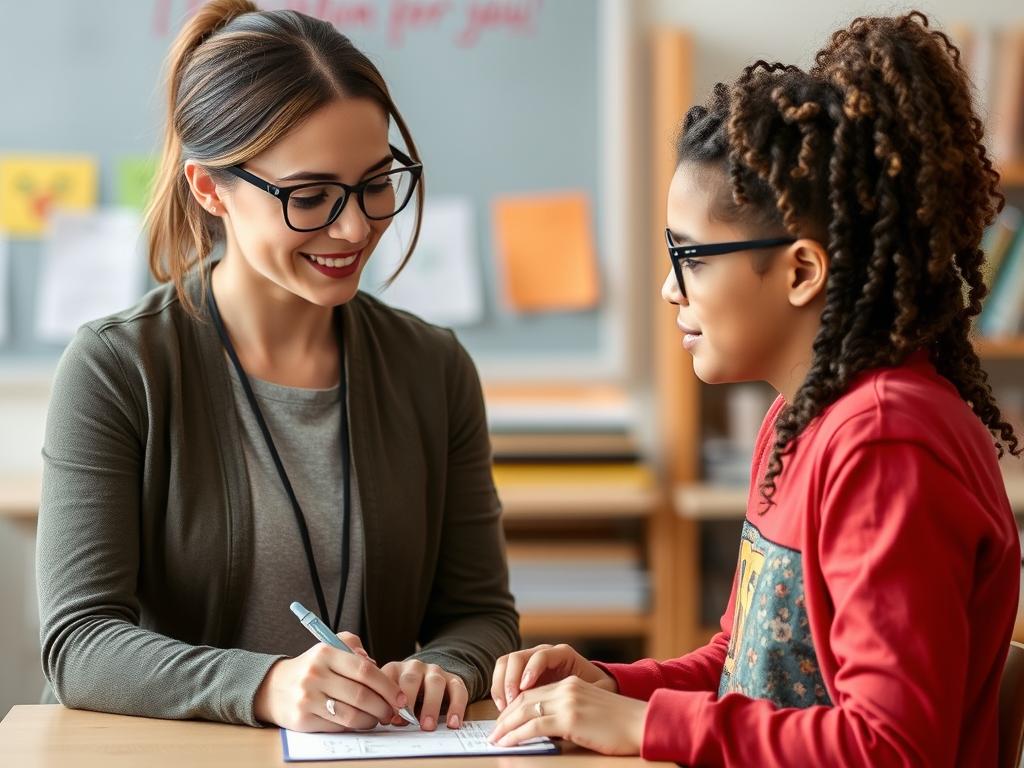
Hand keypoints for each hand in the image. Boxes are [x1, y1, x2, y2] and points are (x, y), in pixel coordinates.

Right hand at [253, 631, 407, 731]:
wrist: (274, 687)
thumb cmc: (312, 667)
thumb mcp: (329, 646)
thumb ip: (354, 647)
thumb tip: (374, 663)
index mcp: (326, 653)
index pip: (365, 670)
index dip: (387, 686)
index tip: (399, 697)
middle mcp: (315, 674)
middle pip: (361, 695)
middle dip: (383, 707)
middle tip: (393, 712)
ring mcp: (307, 698)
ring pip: (351, 715)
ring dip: (371, 720)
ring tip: (378, 718)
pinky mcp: (302, 720)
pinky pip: (337, 727)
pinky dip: (354, 727)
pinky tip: (359, 722)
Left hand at [379, 659, 468, 730]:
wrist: (427, 685)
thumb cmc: (403, 697)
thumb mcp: (391, 698)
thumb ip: (388, 706)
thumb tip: (390, 720)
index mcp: (395, 669)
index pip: (389, 680)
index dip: (389, 699)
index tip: (391, 718)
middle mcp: (415, 667)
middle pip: (411, 679)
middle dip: (410, 702)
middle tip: (409, 721)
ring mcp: (435, 671)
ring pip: (435, 683)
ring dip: (431, 706)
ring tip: (428, 726)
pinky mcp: (454, 680)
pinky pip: (458, 691)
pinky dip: (456, 708)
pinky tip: (453, 723)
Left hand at [488, 676, 645, 755]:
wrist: (641, 724)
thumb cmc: (620, 726)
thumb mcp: (589, 713)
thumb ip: (568, 714)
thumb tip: (545, 730)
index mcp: (570, 684)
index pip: (533, 693)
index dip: (515, 708)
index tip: (504, 722)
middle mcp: (566, 688)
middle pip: (525, 700)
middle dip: (505, 717)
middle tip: (494, 733)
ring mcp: (567, 701)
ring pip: (525, 711)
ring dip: (506, 727)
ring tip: (496, 740)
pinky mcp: (570, 717)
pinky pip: (533, 725)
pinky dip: (516, 735)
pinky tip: (507, 743)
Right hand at [490, 643, 615, 710]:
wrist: (593, 688)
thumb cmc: (596, 689)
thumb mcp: (597, 690)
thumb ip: (587, 694)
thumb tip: (574, 709)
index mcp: (562, 654)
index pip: (541, 655)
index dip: (531, 669)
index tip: (526, 687)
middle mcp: (543, 654)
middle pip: (517, 657)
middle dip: (510, 679)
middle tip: (511, 702)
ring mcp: (529, 662)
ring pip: (505, 664)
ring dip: (501, 685)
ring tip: (505, 707)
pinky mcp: (520, 675)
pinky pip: (502, 676)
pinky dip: (499, 691)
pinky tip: (504, 709)